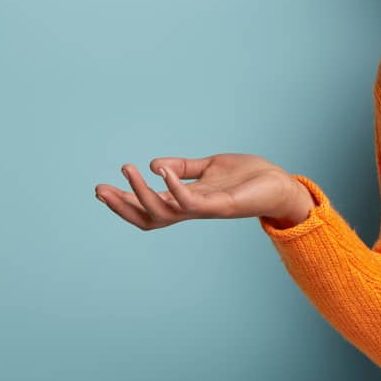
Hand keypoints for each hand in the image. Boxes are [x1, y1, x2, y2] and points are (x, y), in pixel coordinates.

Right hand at [94, 154, 312, 230]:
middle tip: (99, 189)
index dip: (124, 201)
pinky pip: (191, 202)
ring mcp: (205, 209)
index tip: (100, 189)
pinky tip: (161, 172)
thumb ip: (185, 167)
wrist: (281, 184)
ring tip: (128, 169)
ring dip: (142, 193)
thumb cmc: (249, 178)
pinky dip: (174, 188)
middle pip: (148, 216)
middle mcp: (192, 208)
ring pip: (164, 211)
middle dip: (122, 206)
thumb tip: (156, 164)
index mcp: (187, 200)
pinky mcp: (221, 205)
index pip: (148, 206)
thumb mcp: (211, 167)